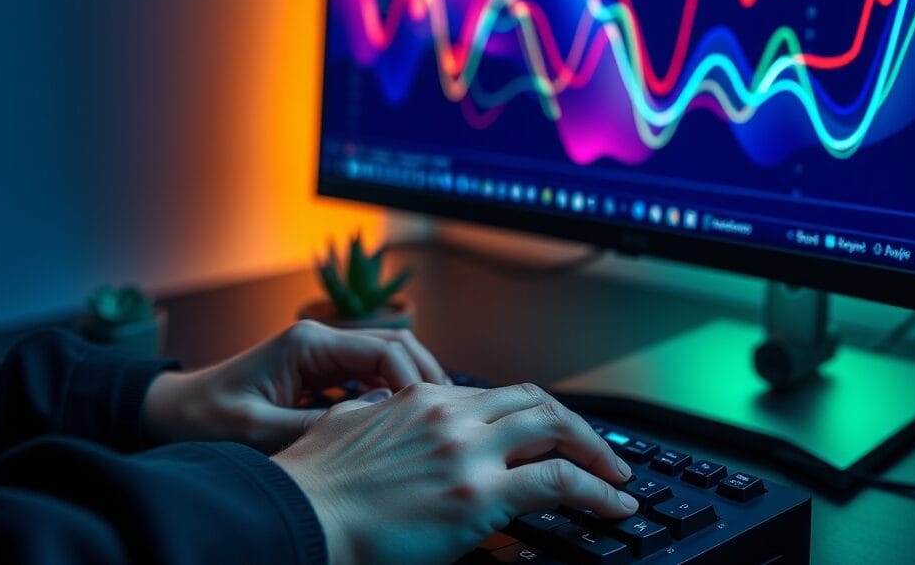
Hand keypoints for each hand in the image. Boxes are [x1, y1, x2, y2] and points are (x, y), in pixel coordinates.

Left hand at [142, 320, 450, 450]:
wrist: (172, 413)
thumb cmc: (207, 419)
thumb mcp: (260, 431)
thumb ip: (320, 425)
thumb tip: (380, 419)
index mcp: (308, 343)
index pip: (383, 350)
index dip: (415, 380)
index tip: (431, 414)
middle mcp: (319, 339)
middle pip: (395, 345)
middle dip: (425, 376)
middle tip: (450, 412)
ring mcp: (321, 352)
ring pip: (386, 358)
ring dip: (412, 383)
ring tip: (435, 417)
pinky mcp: (318, 370)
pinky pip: (368, 374)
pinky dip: (390, 392)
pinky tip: (402, 421)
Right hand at [272, 382, 637, 564]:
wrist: (298, 519)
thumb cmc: (311, 486)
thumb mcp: (345, 427)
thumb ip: (375, 414)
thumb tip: (384, 410)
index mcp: (423, 400)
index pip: (500, 395)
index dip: (535, 413)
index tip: (552, 431)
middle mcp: (452, 414)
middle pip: (537, 403)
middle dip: (575, 426)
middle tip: (599, 452)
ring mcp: (468, 451)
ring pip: (557, 430)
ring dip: (596, 452)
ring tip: (617, 476)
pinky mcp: (479, 494)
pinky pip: (560, 481)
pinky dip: (598, 490)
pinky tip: (615, 503)